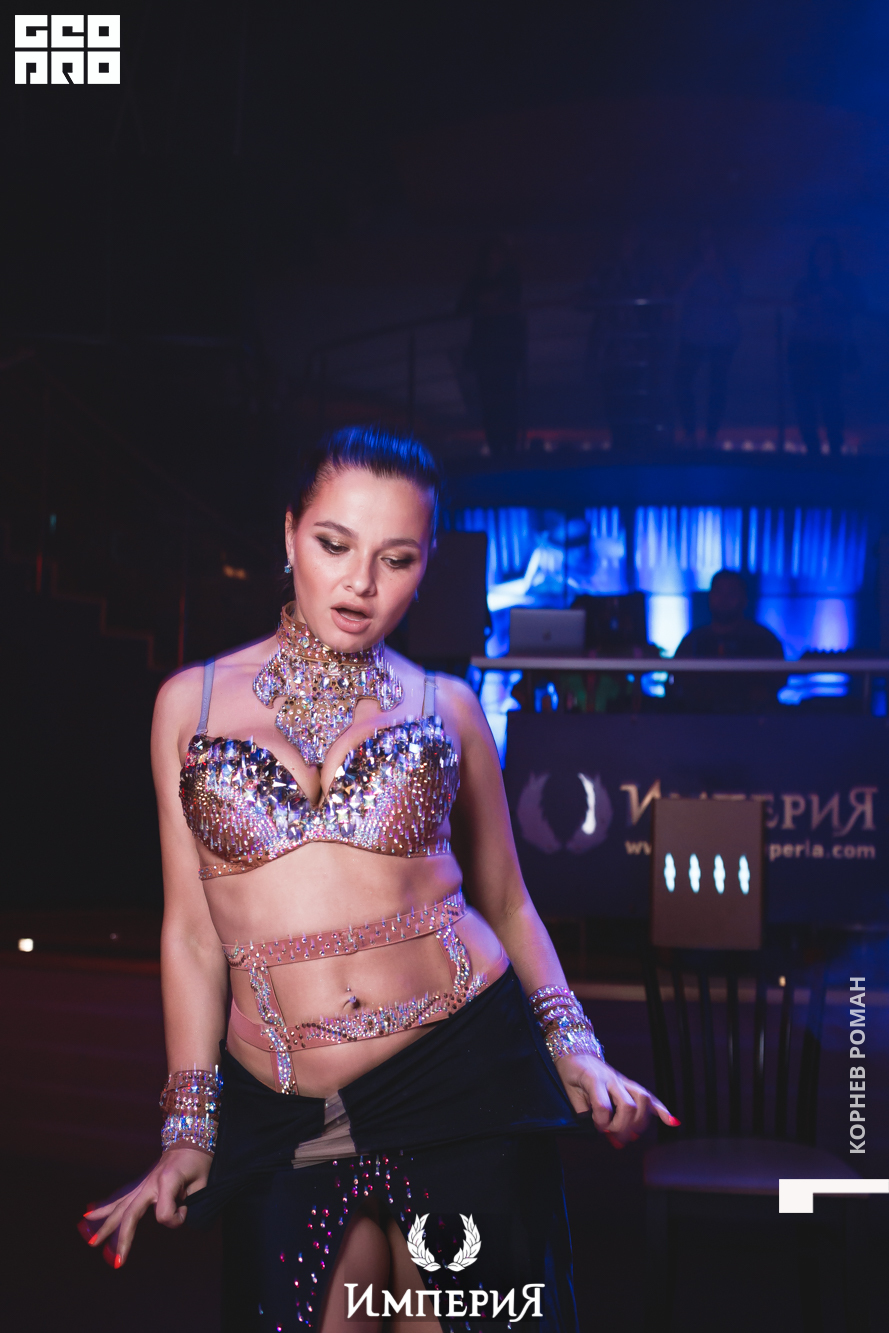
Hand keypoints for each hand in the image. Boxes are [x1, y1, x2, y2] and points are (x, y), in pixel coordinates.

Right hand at [77, 1146, 211, 1267]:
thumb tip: (175, 1215)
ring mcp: (142, 1184)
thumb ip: (191, 1202)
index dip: (177, 1219)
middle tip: (117, 1261)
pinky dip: (104, 1207)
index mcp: (166, 1181)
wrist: (189, 1139)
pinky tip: (88, 1215)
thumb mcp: (202, 1181)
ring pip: (120, 1208)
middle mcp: (150, 1184)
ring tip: (91, 1242)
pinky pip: (120, 1198)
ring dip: (105, 1226)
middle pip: (130, 1214)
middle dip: (123, 1238)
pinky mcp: (140, 1186)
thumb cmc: (198, 1161)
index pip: (165, 1214)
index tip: (186, 1209)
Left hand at [555, 1052, 679, 1147]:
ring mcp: (623, 1081)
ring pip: (643, 1099)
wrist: (576, 1050)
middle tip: (613, 1135)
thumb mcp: (569, 1090)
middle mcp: (612, 1079)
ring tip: (632, 1134)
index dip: (601, 1123)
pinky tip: (672, 1122)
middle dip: (622, 1126)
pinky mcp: (629, 1084)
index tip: (597, 1128)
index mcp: (594, 1079)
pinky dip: (661, 1110)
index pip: (603, 1106)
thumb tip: (595, 1129)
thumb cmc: (571, 1072)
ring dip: (640, 1121)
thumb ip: (581, 1110)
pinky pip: (649, 1096)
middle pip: (628, 1105)